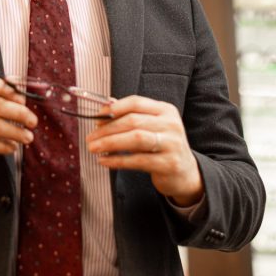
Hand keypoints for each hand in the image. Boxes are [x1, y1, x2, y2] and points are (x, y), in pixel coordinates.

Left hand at [85, 96, 203, 205]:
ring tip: (93, 148)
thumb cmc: (162, 146)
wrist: (185, 173)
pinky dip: (117, 160)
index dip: (114, 108)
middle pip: (133, 121)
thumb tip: (104, 109)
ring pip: (135, 139)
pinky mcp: (169, 164)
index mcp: (166, 110)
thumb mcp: (153, 127)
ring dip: (110, 143)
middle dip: (107, 129)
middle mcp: (171, 124)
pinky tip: (104, 160)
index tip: (97, 117)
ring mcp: (172, 144)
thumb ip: (132, 117)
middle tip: (90, 137)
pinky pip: (138, 160)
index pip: (136, 103)